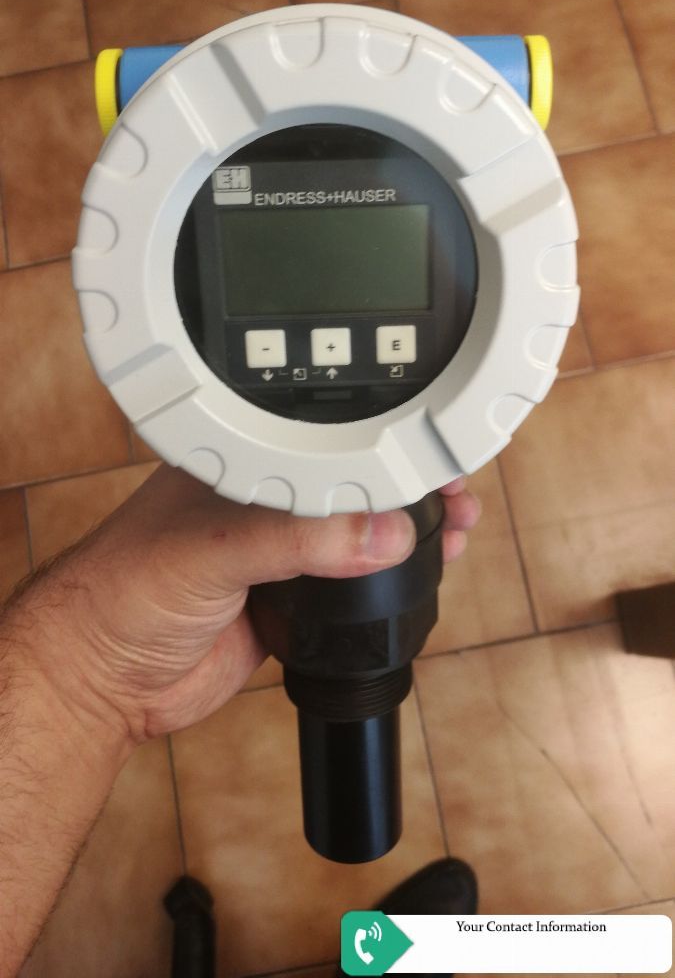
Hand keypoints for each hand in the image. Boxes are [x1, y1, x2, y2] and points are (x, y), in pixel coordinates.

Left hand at [15, 466, 480, 746]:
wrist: (100, 679)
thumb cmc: (123, 590)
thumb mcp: (212, 547)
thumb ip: (297, 538)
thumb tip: (382, 533)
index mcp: (241, 465)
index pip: (326, 441)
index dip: (385, 445)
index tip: (433, 453)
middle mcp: (263, 504)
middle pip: (353, 486)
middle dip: (408, 488)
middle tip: (459, 495)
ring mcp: (276, 557)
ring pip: (357, 538)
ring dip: (406, 536)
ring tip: (457, 530)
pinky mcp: (284, 606)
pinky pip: (347, 590)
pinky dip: (385, 585)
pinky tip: (416, 578)